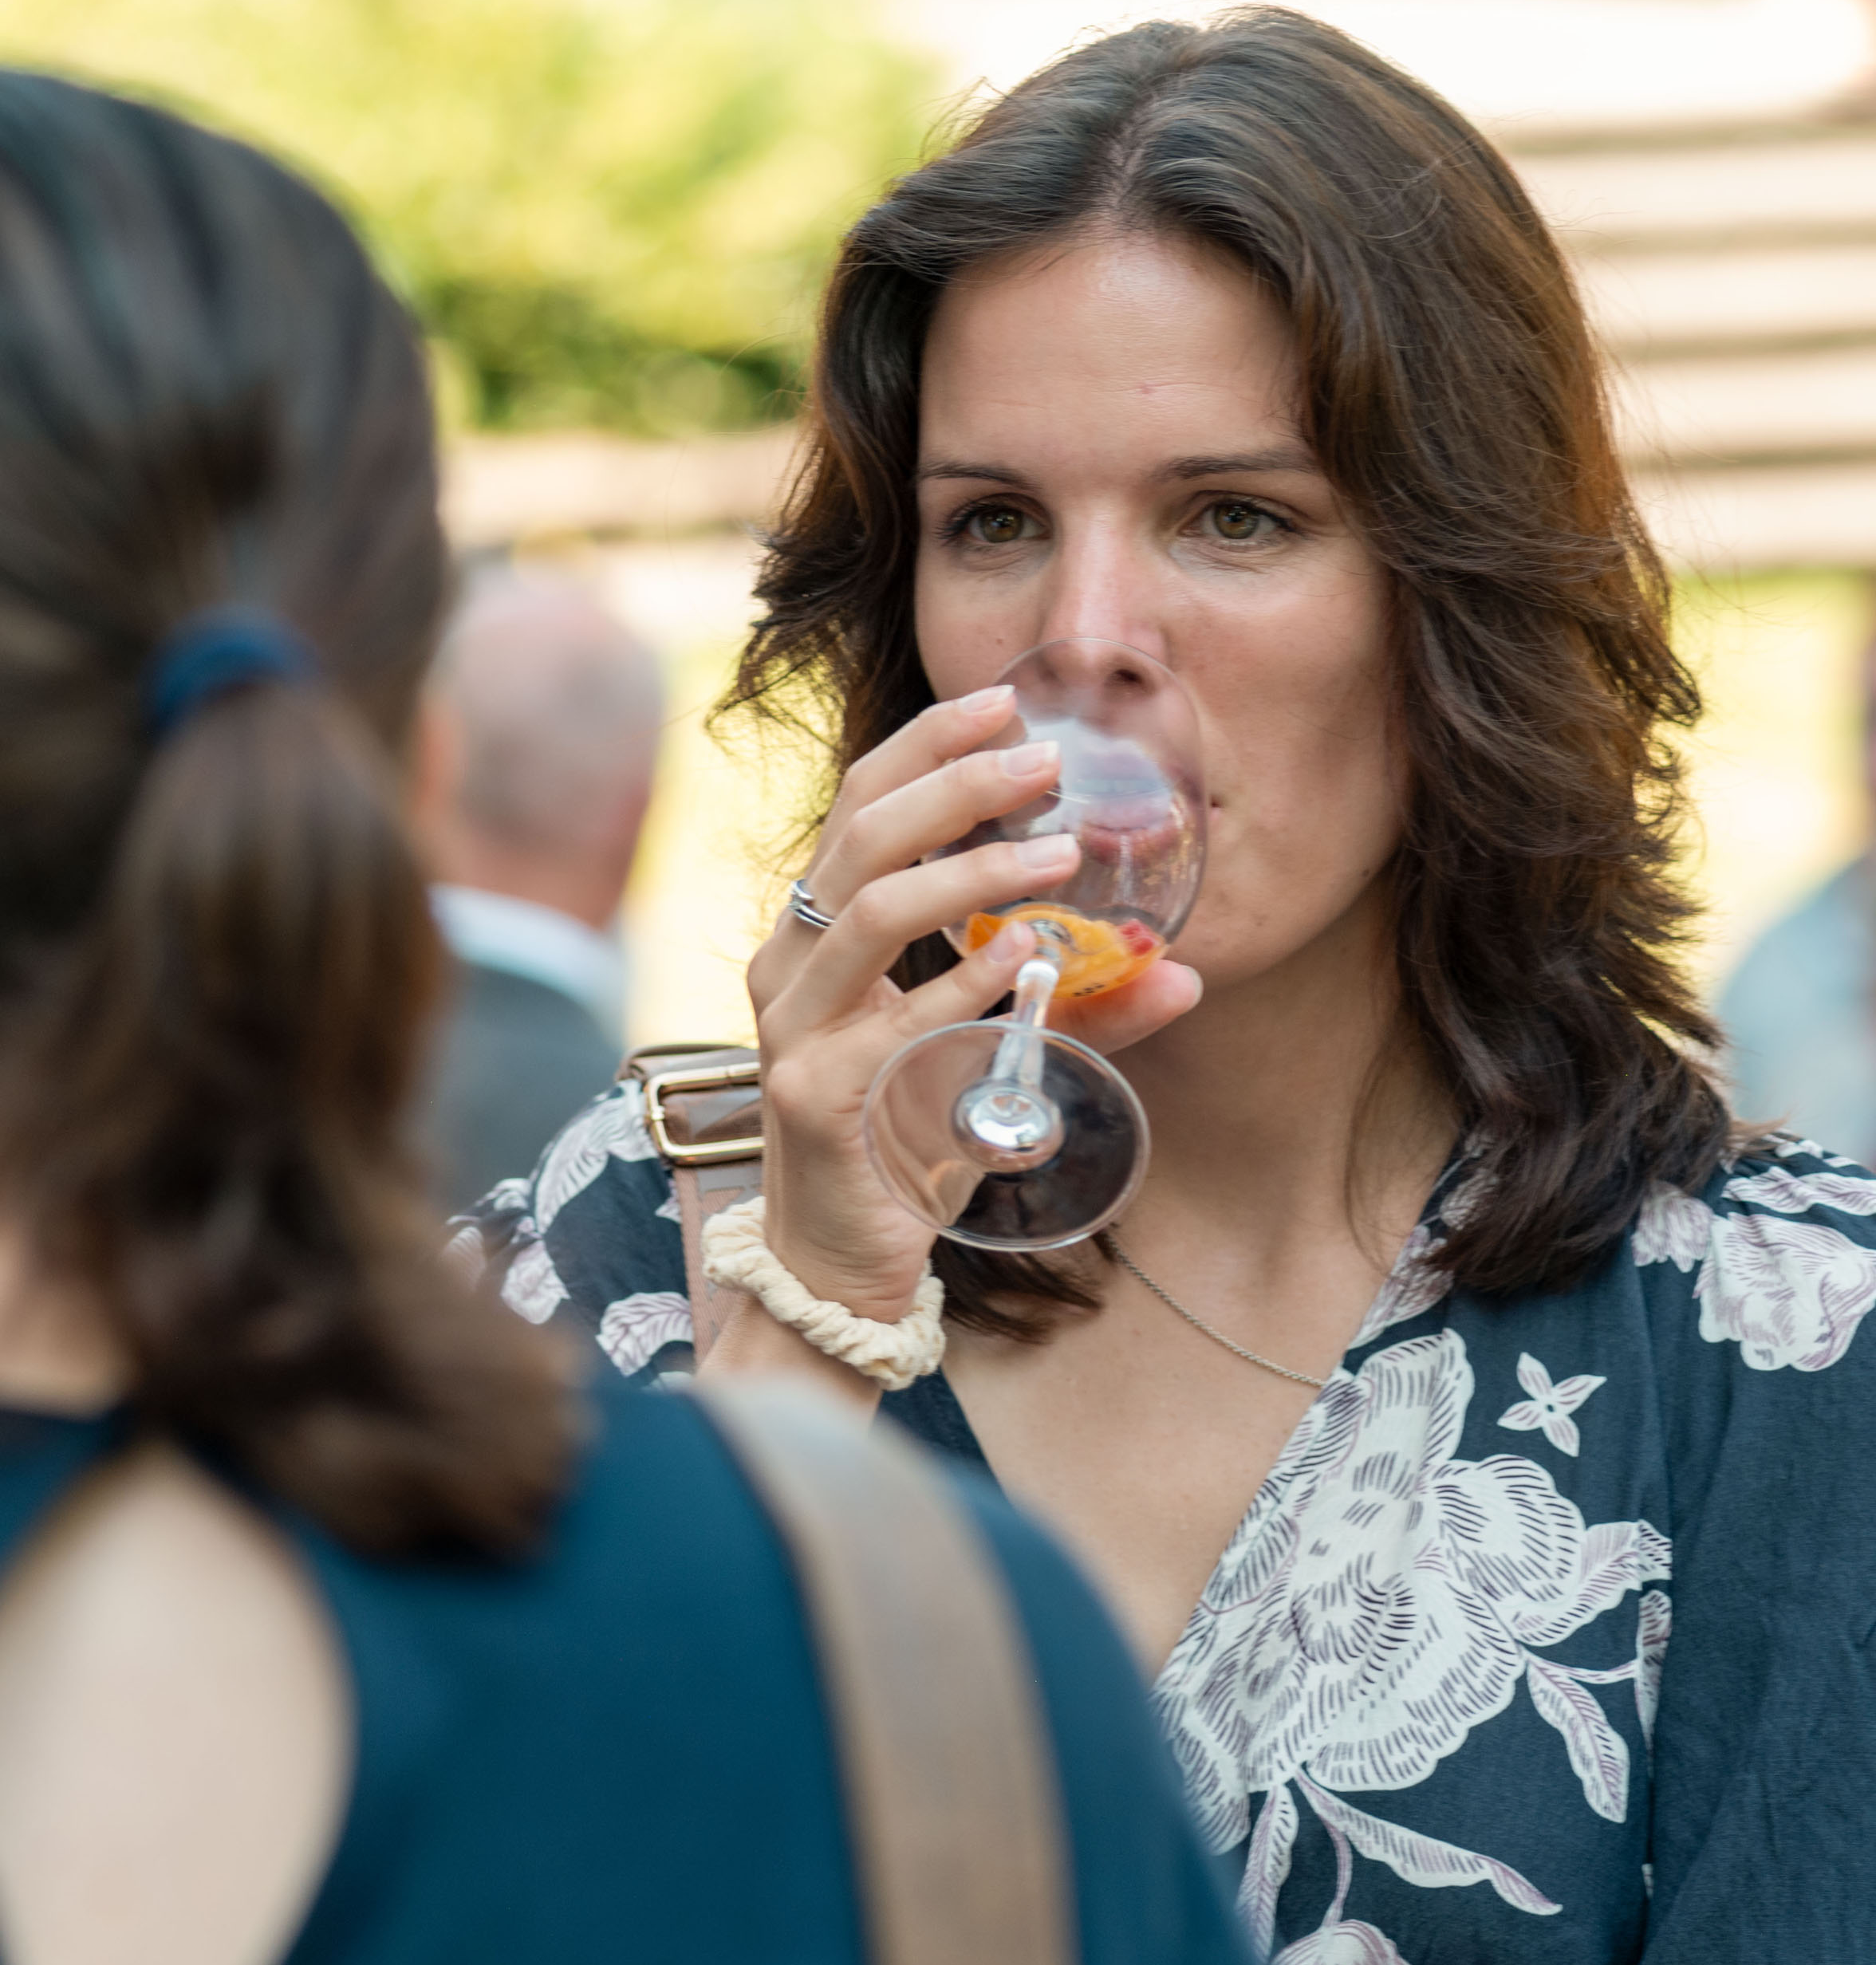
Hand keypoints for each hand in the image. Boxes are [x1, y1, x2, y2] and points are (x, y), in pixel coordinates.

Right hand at [739, 687, 1206, 1319]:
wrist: (840, 1261)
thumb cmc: (907, 1141)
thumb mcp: (987, 1054)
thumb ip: (1070, 1009)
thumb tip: (1175, 969)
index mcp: (816, 936)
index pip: (858, 806)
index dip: (926, 746)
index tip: (1006, 703)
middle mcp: (789, 967)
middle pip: (860, 837)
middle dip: (957, 786)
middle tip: (1047, 762)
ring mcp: (794, 1029)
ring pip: (870, 910)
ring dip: (974, 871)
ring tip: (1061, 855)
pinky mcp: (816, 1093)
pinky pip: (894, 1021)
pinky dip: (966, 983)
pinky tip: (1029, 960)